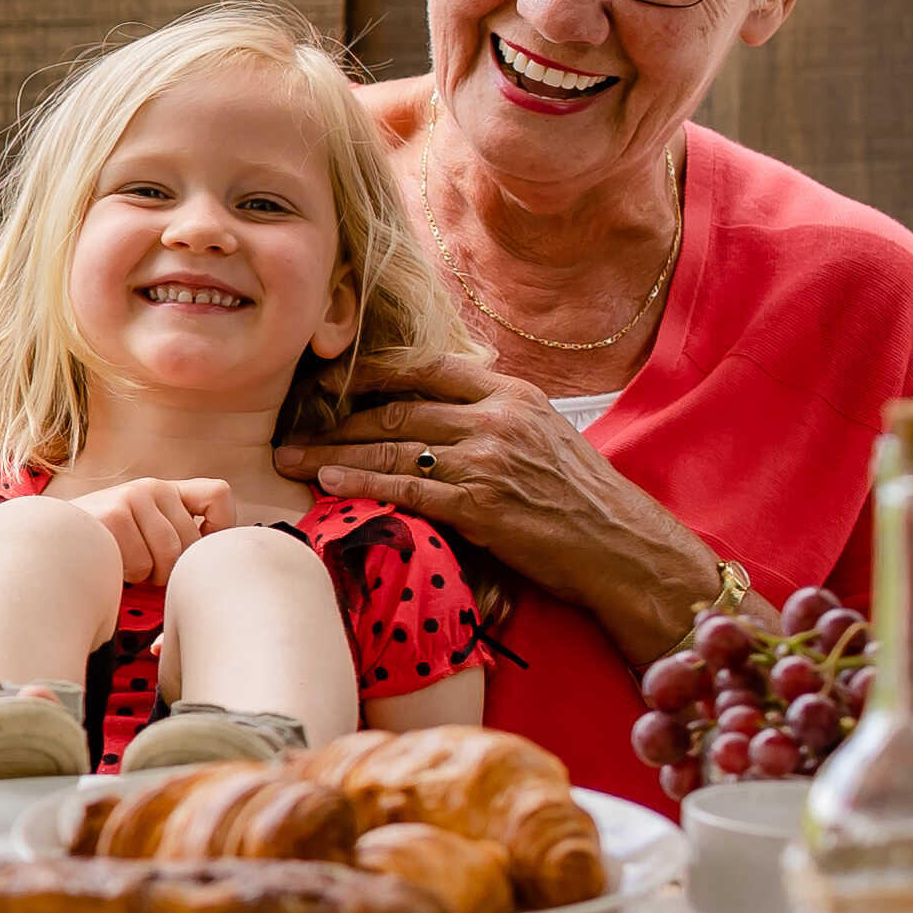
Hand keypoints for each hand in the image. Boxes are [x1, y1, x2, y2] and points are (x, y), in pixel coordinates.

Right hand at [70, 475, 235, 589]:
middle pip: (192, 542)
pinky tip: (111, 563)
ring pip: (169, 555)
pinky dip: (127, 574)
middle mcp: (152, 487)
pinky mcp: (113, 515)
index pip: (218, 495)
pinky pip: (141, 562)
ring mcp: (132, 498)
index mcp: (165, 489)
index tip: (199, 552)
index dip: (220, 529)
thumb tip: (210, 559)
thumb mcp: (141, 526)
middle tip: (148, 571)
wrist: (49, 536)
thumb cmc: (101, 541)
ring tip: (128, 566)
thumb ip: (172, 530)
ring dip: (149, 574)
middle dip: (173, 569)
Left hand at [286, 349, 708, 652]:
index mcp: (511, 393)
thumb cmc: (581, 494)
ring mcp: (487, 460)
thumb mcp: (543, 433)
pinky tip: (327, 481)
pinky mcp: (480, 505)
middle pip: (397, 408)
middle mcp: (496, 418)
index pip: (425, 368)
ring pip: (392, 445)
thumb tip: (438, 406)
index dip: (369, 373)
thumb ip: (493, 413)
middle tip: (291, 426)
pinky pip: (406, 487)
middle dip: (335, 418)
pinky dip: (361, 482)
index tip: (327, 380)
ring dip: (332, 451)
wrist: (620, 544)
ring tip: (291, 457)